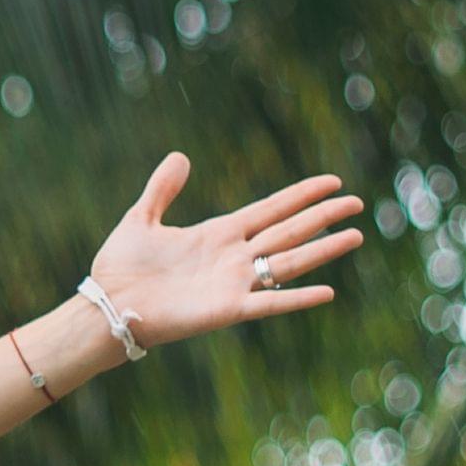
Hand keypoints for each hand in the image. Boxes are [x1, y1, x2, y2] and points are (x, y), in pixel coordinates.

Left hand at [85, 154, 364, 352]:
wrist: (108, 305)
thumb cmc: (120, 267)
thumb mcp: (141, 218)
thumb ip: (162, 189)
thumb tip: (181, 156)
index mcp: (218, 233)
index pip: (271, 209)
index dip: (301, 195)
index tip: (332, 182)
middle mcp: (234, 257)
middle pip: (289, 231)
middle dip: (323, 216)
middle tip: (357, 203)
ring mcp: (234, 283)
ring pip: (289, 261)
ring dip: (322, 249)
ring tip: (356, 235)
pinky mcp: (227, 309)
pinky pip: (270, 303)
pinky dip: (298, 297)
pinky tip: (327, 290)